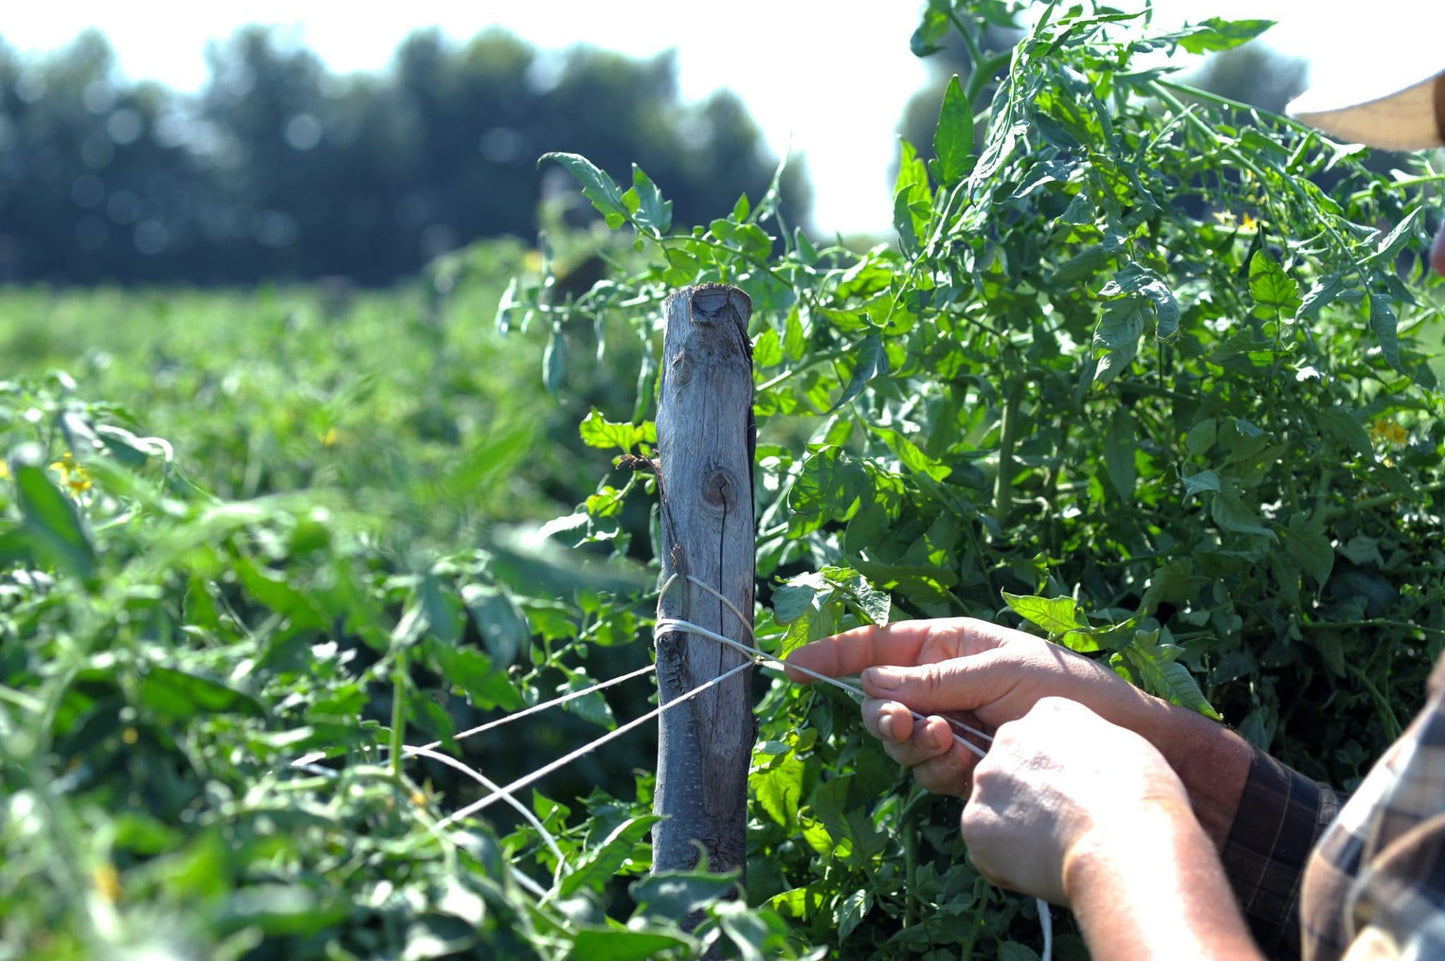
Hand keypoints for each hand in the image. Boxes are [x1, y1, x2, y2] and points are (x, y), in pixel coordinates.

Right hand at [784, 618, 1153, 796]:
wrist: (1115, 740)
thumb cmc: (1066, 688)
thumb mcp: (998, 670)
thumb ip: (933, 680)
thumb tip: (872, 684)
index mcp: (947, 644)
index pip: (877, 644)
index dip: (834, 653)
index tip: (795, 665)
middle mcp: (941, 683)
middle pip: (878, 699)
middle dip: (883, 716)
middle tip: (907, 727)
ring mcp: (949, 723)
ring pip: (897, 738)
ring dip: (914, 744)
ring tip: (952, 745)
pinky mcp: (962, 763)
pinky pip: (925, 768)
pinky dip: (936, 769)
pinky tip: (966, 764)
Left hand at [960, 697, 1192, 905]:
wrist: (1126, 843)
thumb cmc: (1141, 799)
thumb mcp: (1124, 747)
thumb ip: (1088, 746)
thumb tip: (1079, 765)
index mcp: (1049, 713)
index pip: (1039, 740)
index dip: (1058, 773)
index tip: (1077, 793)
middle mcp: (1008, 736)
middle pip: (1011, 771)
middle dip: (1030, 798)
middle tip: (1065, 825)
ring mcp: (987, 779)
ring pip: (996, 808)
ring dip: (1017, 829)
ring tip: (1058, 847)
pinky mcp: (974, 822)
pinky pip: (987, 846)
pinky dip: (1008, 862)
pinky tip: (1043, 866)